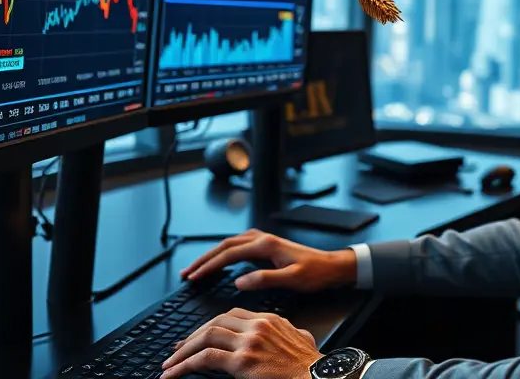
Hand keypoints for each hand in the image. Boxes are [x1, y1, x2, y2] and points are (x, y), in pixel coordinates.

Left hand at [160, 308, 320, 378]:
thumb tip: (294, 334)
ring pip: (206, 337)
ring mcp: (249, 342)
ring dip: (183, 351)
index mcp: (270, 319)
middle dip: (193, 336)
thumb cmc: (311, 365)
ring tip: (170, 364)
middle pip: (215, 322)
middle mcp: (258, 326)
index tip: (198, 337)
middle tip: (178, 350)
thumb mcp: (303, 339)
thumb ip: (292, 332)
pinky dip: (184, 366)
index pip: (232, 315)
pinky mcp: (242, 361)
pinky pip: (204, 359)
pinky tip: (173, 373)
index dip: (211, 325)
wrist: (318, 377)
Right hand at [180, 229, 356, 292]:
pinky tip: (220, 261)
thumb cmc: (315, 273)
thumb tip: (239, 281)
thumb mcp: (292, 279)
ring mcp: (264, 240)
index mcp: (266, 245)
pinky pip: (238, 246)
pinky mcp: (267, 246)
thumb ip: (265, 279)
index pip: (229, 254)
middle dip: (204, 259)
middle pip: (225, 246)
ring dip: (212, 255)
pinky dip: (224, 253)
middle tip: (187, 274)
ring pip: (230, 244)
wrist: (332, 266)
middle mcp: (263, 239)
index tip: (193, 277)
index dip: (209, 266)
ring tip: (197, 269)